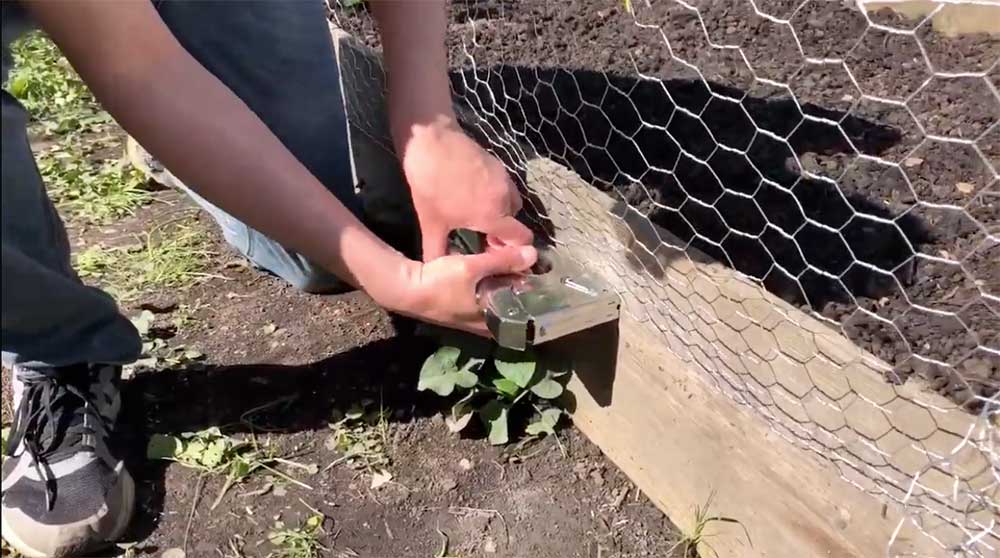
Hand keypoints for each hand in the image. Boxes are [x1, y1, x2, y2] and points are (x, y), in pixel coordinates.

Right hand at [386, 244, 537, 335]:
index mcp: (489, 322)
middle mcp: (481, 325)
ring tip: (516, 273)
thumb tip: (532, 254)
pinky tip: (492, 275)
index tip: (544, 289)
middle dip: (520, 297)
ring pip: (496, 307)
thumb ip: (503, 261)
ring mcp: (469, 320)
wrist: (406, 288)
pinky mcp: (459, 310)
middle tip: (531, 277)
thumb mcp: (472, 268)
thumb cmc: (440, 283)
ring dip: (505, 292)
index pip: (522, 322)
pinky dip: (490, 290)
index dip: (534, 307)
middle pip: (510, 313)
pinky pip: (483, 301)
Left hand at [400, 119, 533, 260]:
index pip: (522, 239)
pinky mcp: (498, 165)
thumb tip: (435, 270)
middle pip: (515, 223)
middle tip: (479, 236)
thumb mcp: (430, 223)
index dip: (511, 250)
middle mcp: (506, 198)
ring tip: (475, 215)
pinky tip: (472, 195)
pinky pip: (504, 188)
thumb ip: (436, 251)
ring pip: (511, 204)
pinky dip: (495, 196)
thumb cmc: (430, 185)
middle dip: (502, 232)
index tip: (490, 250)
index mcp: (494, 216)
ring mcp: (504, 179)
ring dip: (499, 213)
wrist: (430, 140)